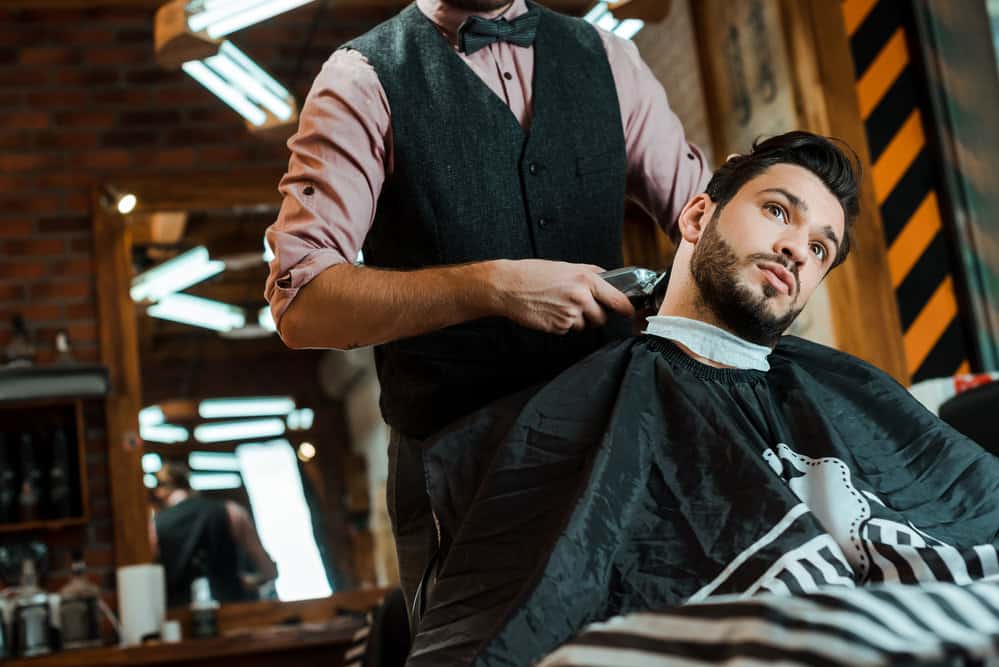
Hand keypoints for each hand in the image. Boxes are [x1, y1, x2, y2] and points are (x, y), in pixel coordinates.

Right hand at [491, 259, 635, 334]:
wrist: (508, 287)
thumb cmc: (533, 274)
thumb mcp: (565, 266)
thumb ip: (590, 273)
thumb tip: (608, 279)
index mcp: (585, 280)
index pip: (617, 299)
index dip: (626, 308)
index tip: (630, 312)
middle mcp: (581, 298)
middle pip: (602, 317)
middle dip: (594, 314)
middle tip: (579, 305)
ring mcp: (570, 315)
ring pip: (585, 325)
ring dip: (577, 320)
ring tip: (559, 306)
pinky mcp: (559, 327)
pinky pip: (569, 330)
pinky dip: (563, 324)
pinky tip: (550, 312)